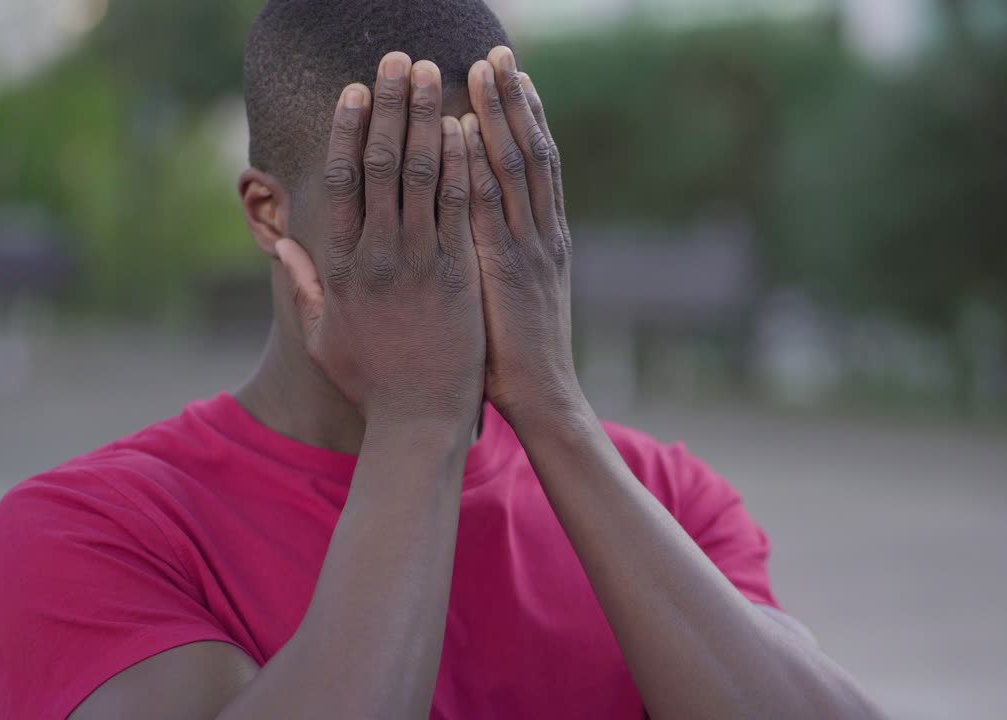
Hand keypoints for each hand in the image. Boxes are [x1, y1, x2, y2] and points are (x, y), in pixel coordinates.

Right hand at [276, 53, 484, 426]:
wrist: (420, 422)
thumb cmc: (372, 381)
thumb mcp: (322, 335)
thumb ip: (302, 286)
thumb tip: (279, 246)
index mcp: (344, 266)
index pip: (340, 182)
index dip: (346, 130)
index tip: (354, 91)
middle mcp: (379, 256)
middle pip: (382, 164)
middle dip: (390, 106)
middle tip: (398, 60)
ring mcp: (421, 263)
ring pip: (423, 175)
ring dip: (427, 118)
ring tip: (435, 74)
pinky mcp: (460, 275)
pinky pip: (460, 208)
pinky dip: (462, 164)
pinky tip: (465, 127)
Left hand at [462, 46, 580, 424]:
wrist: (544, 399)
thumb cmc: (519, 357)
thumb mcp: (518, 298)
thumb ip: (503, 260)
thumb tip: (484, 231)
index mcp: (545, 239)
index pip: (536, 164)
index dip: (523, 118)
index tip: (510, 78)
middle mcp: (541, 233)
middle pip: (529, 151)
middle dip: (513, 100)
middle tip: (499, 53)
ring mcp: (527, 248)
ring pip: (513, 166)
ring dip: (497, 114)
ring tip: (485, 69)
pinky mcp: (506, 269)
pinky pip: (487, 207)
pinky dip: (476, 163)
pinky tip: (461, 129)